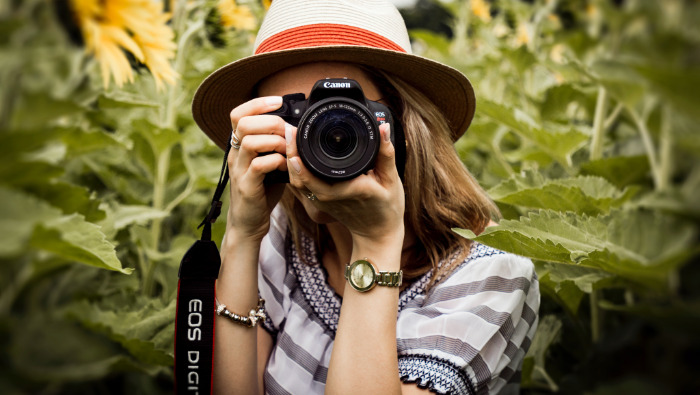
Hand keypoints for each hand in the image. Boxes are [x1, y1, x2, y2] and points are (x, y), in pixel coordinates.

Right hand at [226, 96, 288, 242]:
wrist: (248, 223)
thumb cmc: (262, 191)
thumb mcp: (268, 163)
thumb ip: (276, 146)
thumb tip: (297, 129)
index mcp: (239, 146)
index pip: (238, 114)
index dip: (257, 103)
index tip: (278, 100)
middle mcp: (234, 155)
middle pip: (243, 123)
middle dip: (271, 122)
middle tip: (288, 132)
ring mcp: (238, 170)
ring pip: (250, 141)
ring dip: (275, 142)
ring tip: (288, 150)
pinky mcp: (246, 186)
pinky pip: (259, 165)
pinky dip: (276, 162)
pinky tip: (285, 167)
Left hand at [286, 123, 404, 246]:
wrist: (378, 233)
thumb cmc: (387, 208)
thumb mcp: (391, 179)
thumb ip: (386, 153)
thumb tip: (382, 127)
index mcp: (348, 190)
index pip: (315, 175)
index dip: (300, 157)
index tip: (295, 134)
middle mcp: (330, 198)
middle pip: (299, 176)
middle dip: (290, 152)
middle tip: (289, 129)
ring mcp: (322, 202)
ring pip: (297, 182)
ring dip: (289, 160)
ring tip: (290, 137)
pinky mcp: (319, 203)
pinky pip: (301, 186)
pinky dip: (295, 170)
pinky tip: (295, 154)